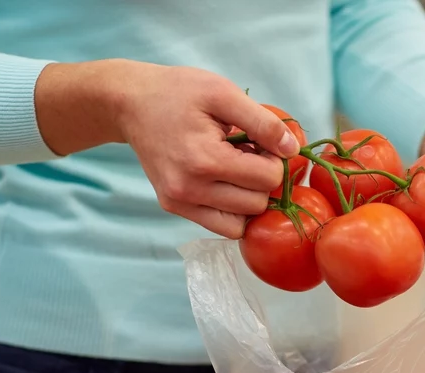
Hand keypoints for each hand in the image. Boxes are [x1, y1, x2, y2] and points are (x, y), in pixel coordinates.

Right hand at [35, 60, 299, 237]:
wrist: (130, 104)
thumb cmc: (178, 92)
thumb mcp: (223, 93)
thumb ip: (263, 122)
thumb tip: (293, 150)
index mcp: (204, 160)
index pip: (267, 178)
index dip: (273, 158)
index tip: (259, 140)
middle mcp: (189, 190)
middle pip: (257, 203)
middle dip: (261, 178)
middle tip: (246, 152)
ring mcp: (178, 203)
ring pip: (241, 222)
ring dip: (247, 197)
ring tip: (234, 167)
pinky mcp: (172, 207)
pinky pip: (221, 227)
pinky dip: (231, 210)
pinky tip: (224, 182)